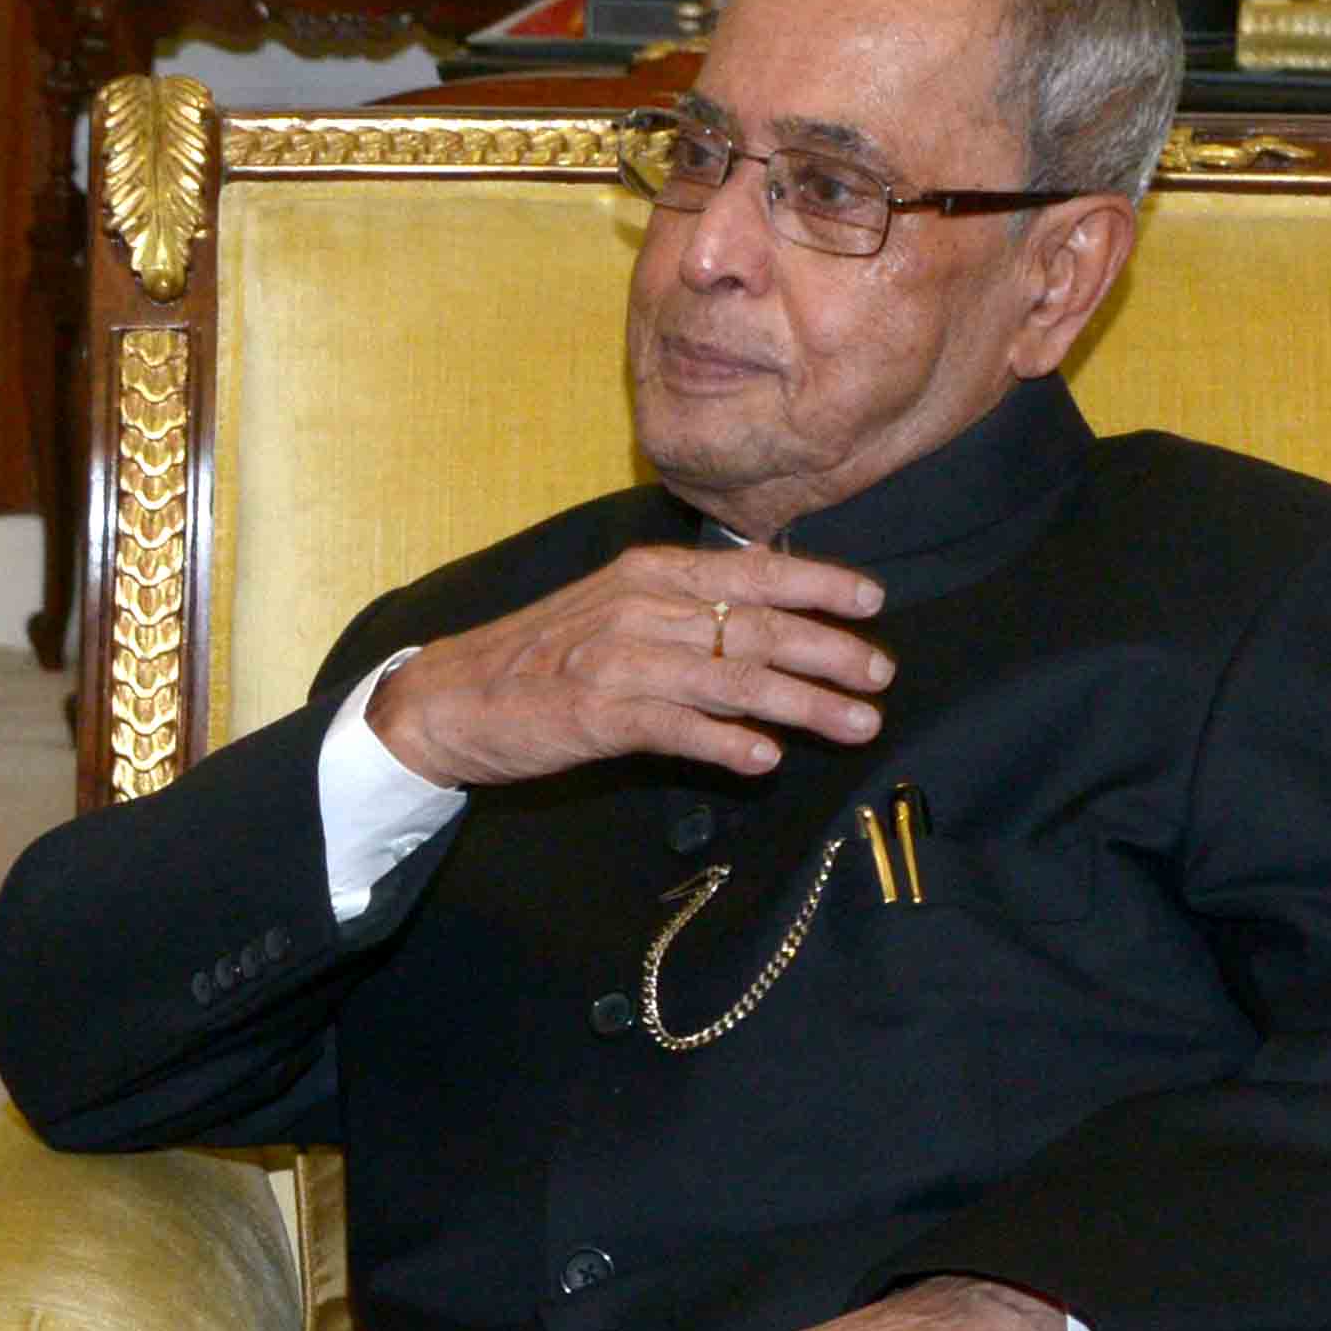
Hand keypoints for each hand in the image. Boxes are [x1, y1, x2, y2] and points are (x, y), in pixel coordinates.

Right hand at [365, 543, 889, 791]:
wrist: (449, 698)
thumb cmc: (539, 656)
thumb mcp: (612, 607)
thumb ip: (683, 606)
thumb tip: (763, 614)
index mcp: (649, 573)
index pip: (754, 571)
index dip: (820, 585)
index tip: (872, 604)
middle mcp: (640, 609)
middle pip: (758, 627)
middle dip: (831, 652)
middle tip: (881, 676)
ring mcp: (619, 662)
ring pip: (733, 679)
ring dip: (804, 703)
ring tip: (856, 725)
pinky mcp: (596, 716)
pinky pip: (678, 728)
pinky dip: (726, 742)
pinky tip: (766, 759)